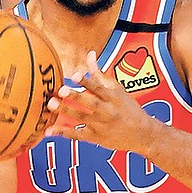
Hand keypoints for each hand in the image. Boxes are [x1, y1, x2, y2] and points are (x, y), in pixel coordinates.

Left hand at [44, 51, 158, 153]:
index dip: (87, 81)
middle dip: (75, 97)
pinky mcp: (95, 138)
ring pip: (81, 118)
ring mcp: (101, 125)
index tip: (76, 75)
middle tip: (61, 90)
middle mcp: (107, 111)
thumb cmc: (128, 107)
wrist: (142, 134)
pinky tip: (49, 130)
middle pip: (90, 103)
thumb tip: (90, 55)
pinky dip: (63, 133)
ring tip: (51, 105)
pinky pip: (77, 135)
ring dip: (65, 111)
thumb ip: (99, 73)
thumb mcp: (117, 89)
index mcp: (113, 96)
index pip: (99, 87)